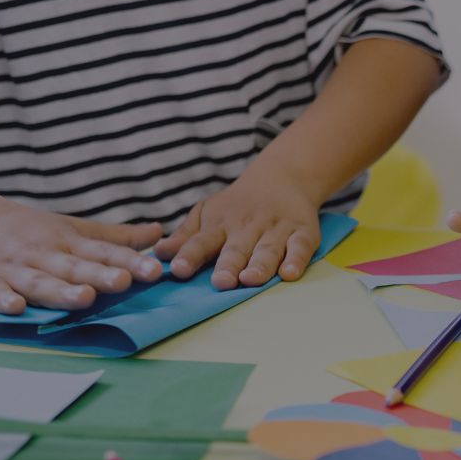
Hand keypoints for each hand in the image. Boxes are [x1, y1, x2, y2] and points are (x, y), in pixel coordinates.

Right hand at [0, 201, 163, 314]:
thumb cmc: (31, 231)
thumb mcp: (74, 229)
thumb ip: (116, 238)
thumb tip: (159, 233)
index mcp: (67, 242)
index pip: (103, 253)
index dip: (129, 262)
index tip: (154, 271)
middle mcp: (42, 254)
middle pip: (74, 267)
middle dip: (99, 275)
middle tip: (124, 282)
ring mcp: (13, 268)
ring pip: (39, 281)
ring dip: (60, 291)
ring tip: (84, 298)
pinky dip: (3, 299)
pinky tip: (16, 307)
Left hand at [157, 159, 325, 289]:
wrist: (282, 177)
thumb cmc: (237, 205)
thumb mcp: (207, 213)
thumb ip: (185, 236)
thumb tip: (157, 254)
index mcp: (220, 224)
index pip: (202, 241)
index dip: (190, 255)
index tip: (178, 269)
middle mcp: (247, 227)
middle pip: (236, 248)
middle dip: (228, 265)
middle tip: (221, 282)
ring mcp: (276, 229)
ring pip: (267, 249)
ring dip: (260, 265)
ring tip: (250, 279)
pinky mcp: (302, 232)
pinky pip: (300, 247)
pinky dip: (296, 260)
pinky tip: (289, 273)